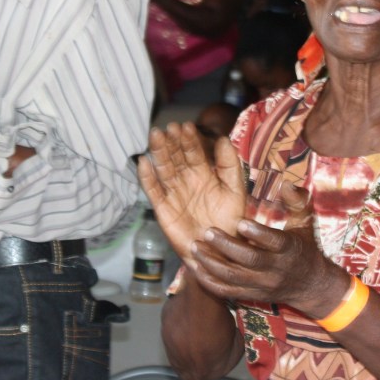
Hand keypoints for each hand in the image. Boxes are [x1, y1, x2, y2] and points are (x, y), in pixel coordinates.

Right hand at [138, 122, 245, 261]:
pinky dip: (147, 177)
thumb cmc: (230, 222)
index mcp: (204, 174)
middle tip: (170, 127)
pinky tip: (143, 163)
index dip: (190, 140)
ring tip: (156, 135)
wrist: (220, 253)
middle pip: (176, 157)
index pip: (194, 152)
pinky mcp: (162, 208)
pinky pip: (153, 190)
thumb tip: (223, 138)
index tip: (187, 126)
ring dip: (159, 152)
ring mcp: (173, 193)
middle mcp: (186, 180)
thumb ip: (229, 166)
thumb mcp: (235, 191)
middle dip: (172, 142)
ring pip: (163, 168)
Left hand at [191, 183, 343, 314]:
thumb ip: (297, 202)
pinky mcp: (251, 295)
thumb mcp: (305, 223)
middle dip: (227, 246)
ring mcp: (262, 285)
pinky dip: (210, 282)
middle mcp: (275, 269)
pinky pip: (227, 292)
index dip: (257, 233)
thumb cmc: (303, 247)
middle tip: (208, 232)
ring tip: (195, 246)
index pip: (274, 242)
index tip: (240, 222)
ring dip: (212, 263)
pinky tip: (195, 267)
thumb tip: (287, 183)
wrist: (311, 286)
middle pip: (250, 260)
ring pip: (234, 277)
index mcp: (289, 248)